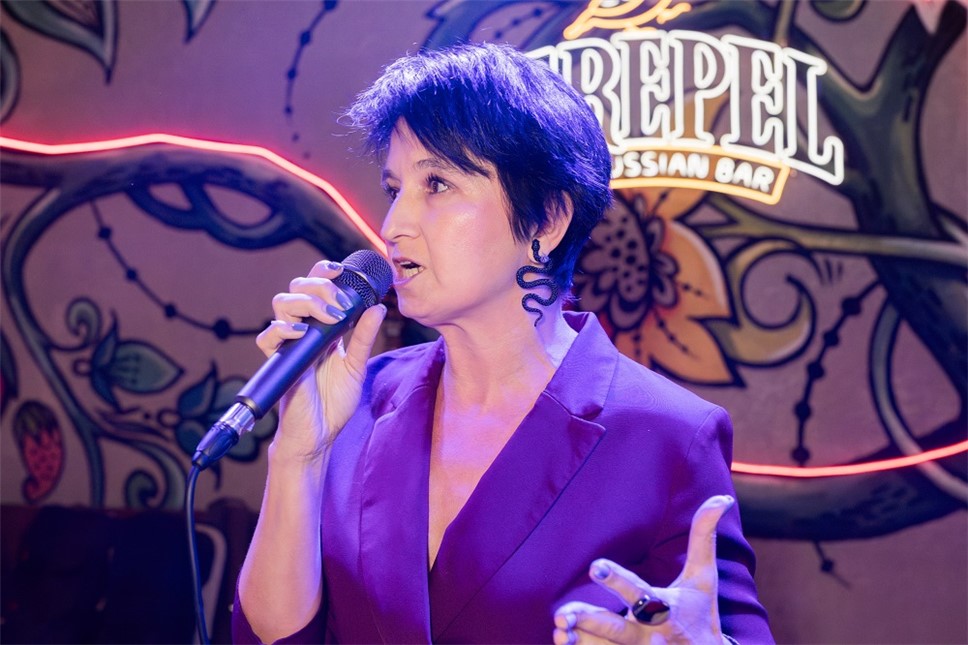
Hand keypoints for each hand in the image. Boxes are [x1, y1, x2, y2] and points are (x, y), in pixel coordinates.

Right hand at [256, 260, 386, 460]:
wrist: (318, 436)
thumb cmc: (334, 404)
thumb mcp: (356, 367)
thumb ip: (364, 337)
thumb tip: (378, 307)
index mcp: (321, 328)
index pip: (315, 288)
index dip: (323, 272)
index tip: (341, 270)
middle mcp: (302, 331)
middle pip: (297, 288)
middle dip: (319, 285)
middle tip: (341, 303)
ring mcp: (289, 345)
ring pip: (281, 304)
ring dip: (306, 302)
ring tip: (329, 317)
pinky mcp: (278, 363)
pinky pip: (267, 337)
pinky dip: (283, 330)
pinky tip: (302, 333)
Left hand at [553, 495, 734, 644]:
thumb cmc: (701, 614)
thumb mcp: (704, 578)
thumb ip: (703, 537)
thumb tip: (721, 498)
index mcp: (664, 609)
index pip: (638, 592)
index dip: (616, 581)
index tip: (595, 566)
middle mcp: (646, 633)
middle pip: (614, 629)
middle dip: (590, 621)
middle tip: (564, 614)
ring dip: (579, 640)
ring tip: (557, 630)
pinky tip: (558, 641)